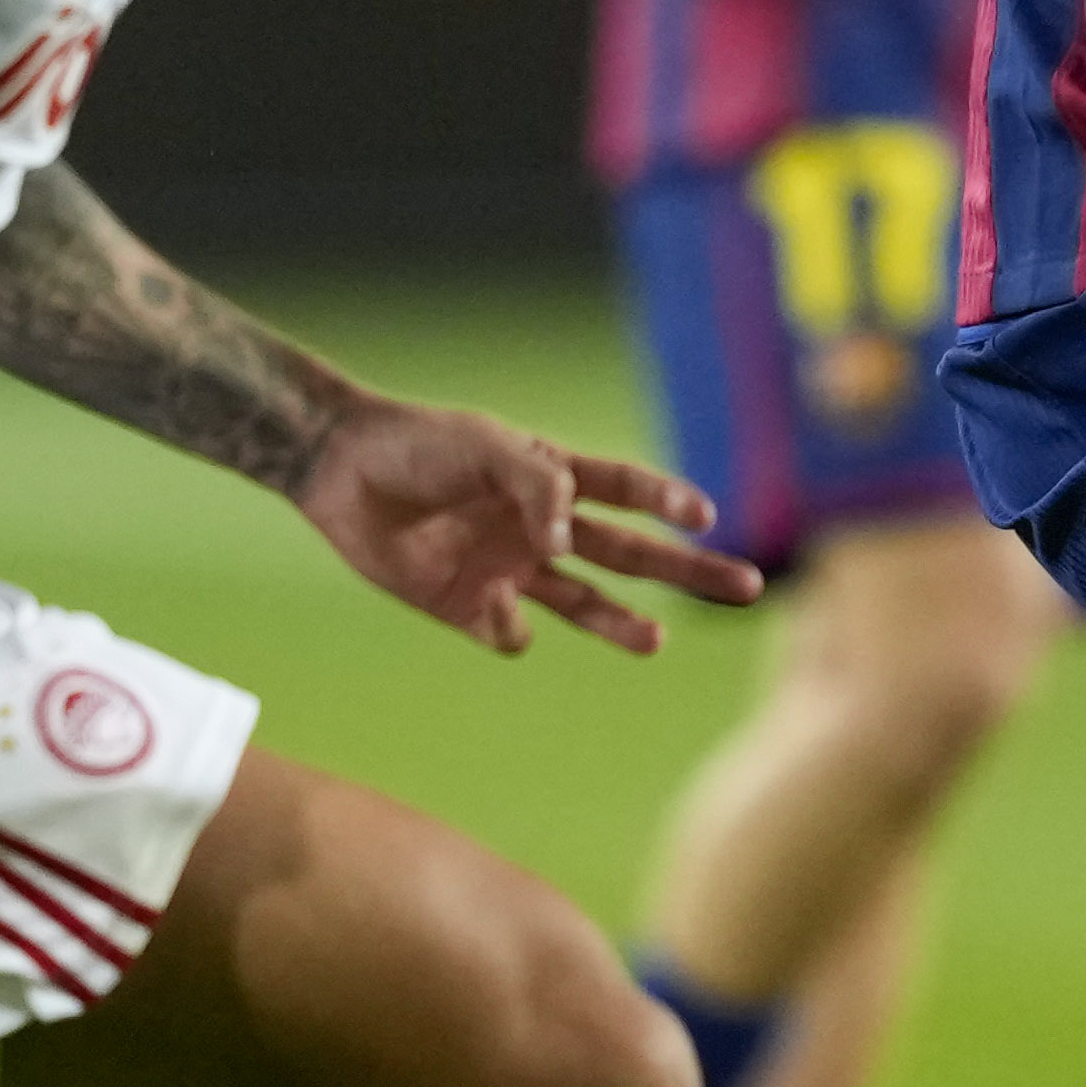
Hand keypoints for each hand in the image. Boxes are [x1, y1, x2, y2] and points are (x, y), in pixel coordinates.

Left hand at [285, 396, 762, 654]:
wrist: (336, 472)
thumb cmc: (416, 444)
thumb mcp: (485, 447)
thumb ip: (538, 488)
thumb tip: (568, 544)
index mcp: (550, 476)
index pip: (627, 490)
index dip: (668, 501)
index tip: (706, 516)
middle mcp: (540, 528)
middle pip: (630, 555)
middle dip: (687, 570)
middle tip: (748, 586)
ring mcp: (508, 570)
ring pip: (586, 604)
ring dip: (623, 623)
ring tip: (659, 642)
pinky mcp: (469, 607)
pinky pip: (510, 633)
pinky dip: (514, 633)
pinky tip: (500, 614)